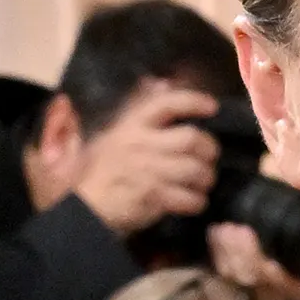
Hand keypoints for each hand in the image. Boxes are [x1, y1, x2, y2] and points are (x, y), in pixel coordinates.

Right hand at [30, 79, 225, 239]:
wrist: (86, 210)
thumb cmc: (103, 173)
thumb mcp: (116, 137)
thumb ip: (142, 121)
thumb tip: (165, 89)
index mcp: (133, 125)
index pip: (168, 104)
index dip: (194, 102)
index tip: (212, 107)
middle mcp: (143, 144)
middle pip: (192, 138)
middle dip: (209, 149)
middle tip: (209, 159)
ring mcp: (149, 171)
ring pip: (195, 170)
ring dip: (206, 178)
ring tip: (203, 183)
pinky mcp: (154, 197)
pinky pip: (189, 198)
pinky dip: (198, 202)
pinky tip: (194, 203)